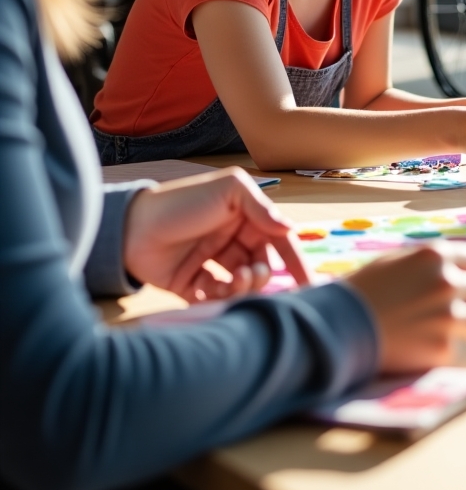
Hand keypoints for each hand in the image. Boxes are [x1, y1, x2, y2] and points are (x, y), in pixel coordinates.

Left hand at [122, 167, 310, 302]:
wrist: (131, 228)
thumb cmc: (182, 202)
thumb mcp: (228, 190)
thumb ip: (260, 208)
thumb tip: (289, 229)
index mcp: (244, 216)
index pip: (278, 239)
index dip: (295, 259)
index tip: (309, 283)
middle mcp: (231, 239)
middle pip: (262, 264)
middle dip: (263, 274)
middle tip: (252, 275)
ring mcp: (212, 263)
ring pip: (242, 284)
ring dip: (243, 286)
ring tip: (233, 280)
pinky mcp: (192, 285)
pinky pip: (216, 299)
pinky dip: (220, 298)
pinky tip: (211, 289)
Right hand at [345, 243, 465, 372]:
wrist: (338, 326)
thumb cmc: (363, 291)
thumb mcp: (397, 261)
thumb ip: (430, 264)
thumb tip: (456, 270)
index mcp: (437, 255)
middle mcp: (447, 282)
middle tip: (453, 309)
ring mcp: (447, 316)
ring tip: (449, 329)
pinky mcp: (441, 348)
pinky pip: (454, 348)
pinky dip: (439, 349)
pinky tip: (417, 346)